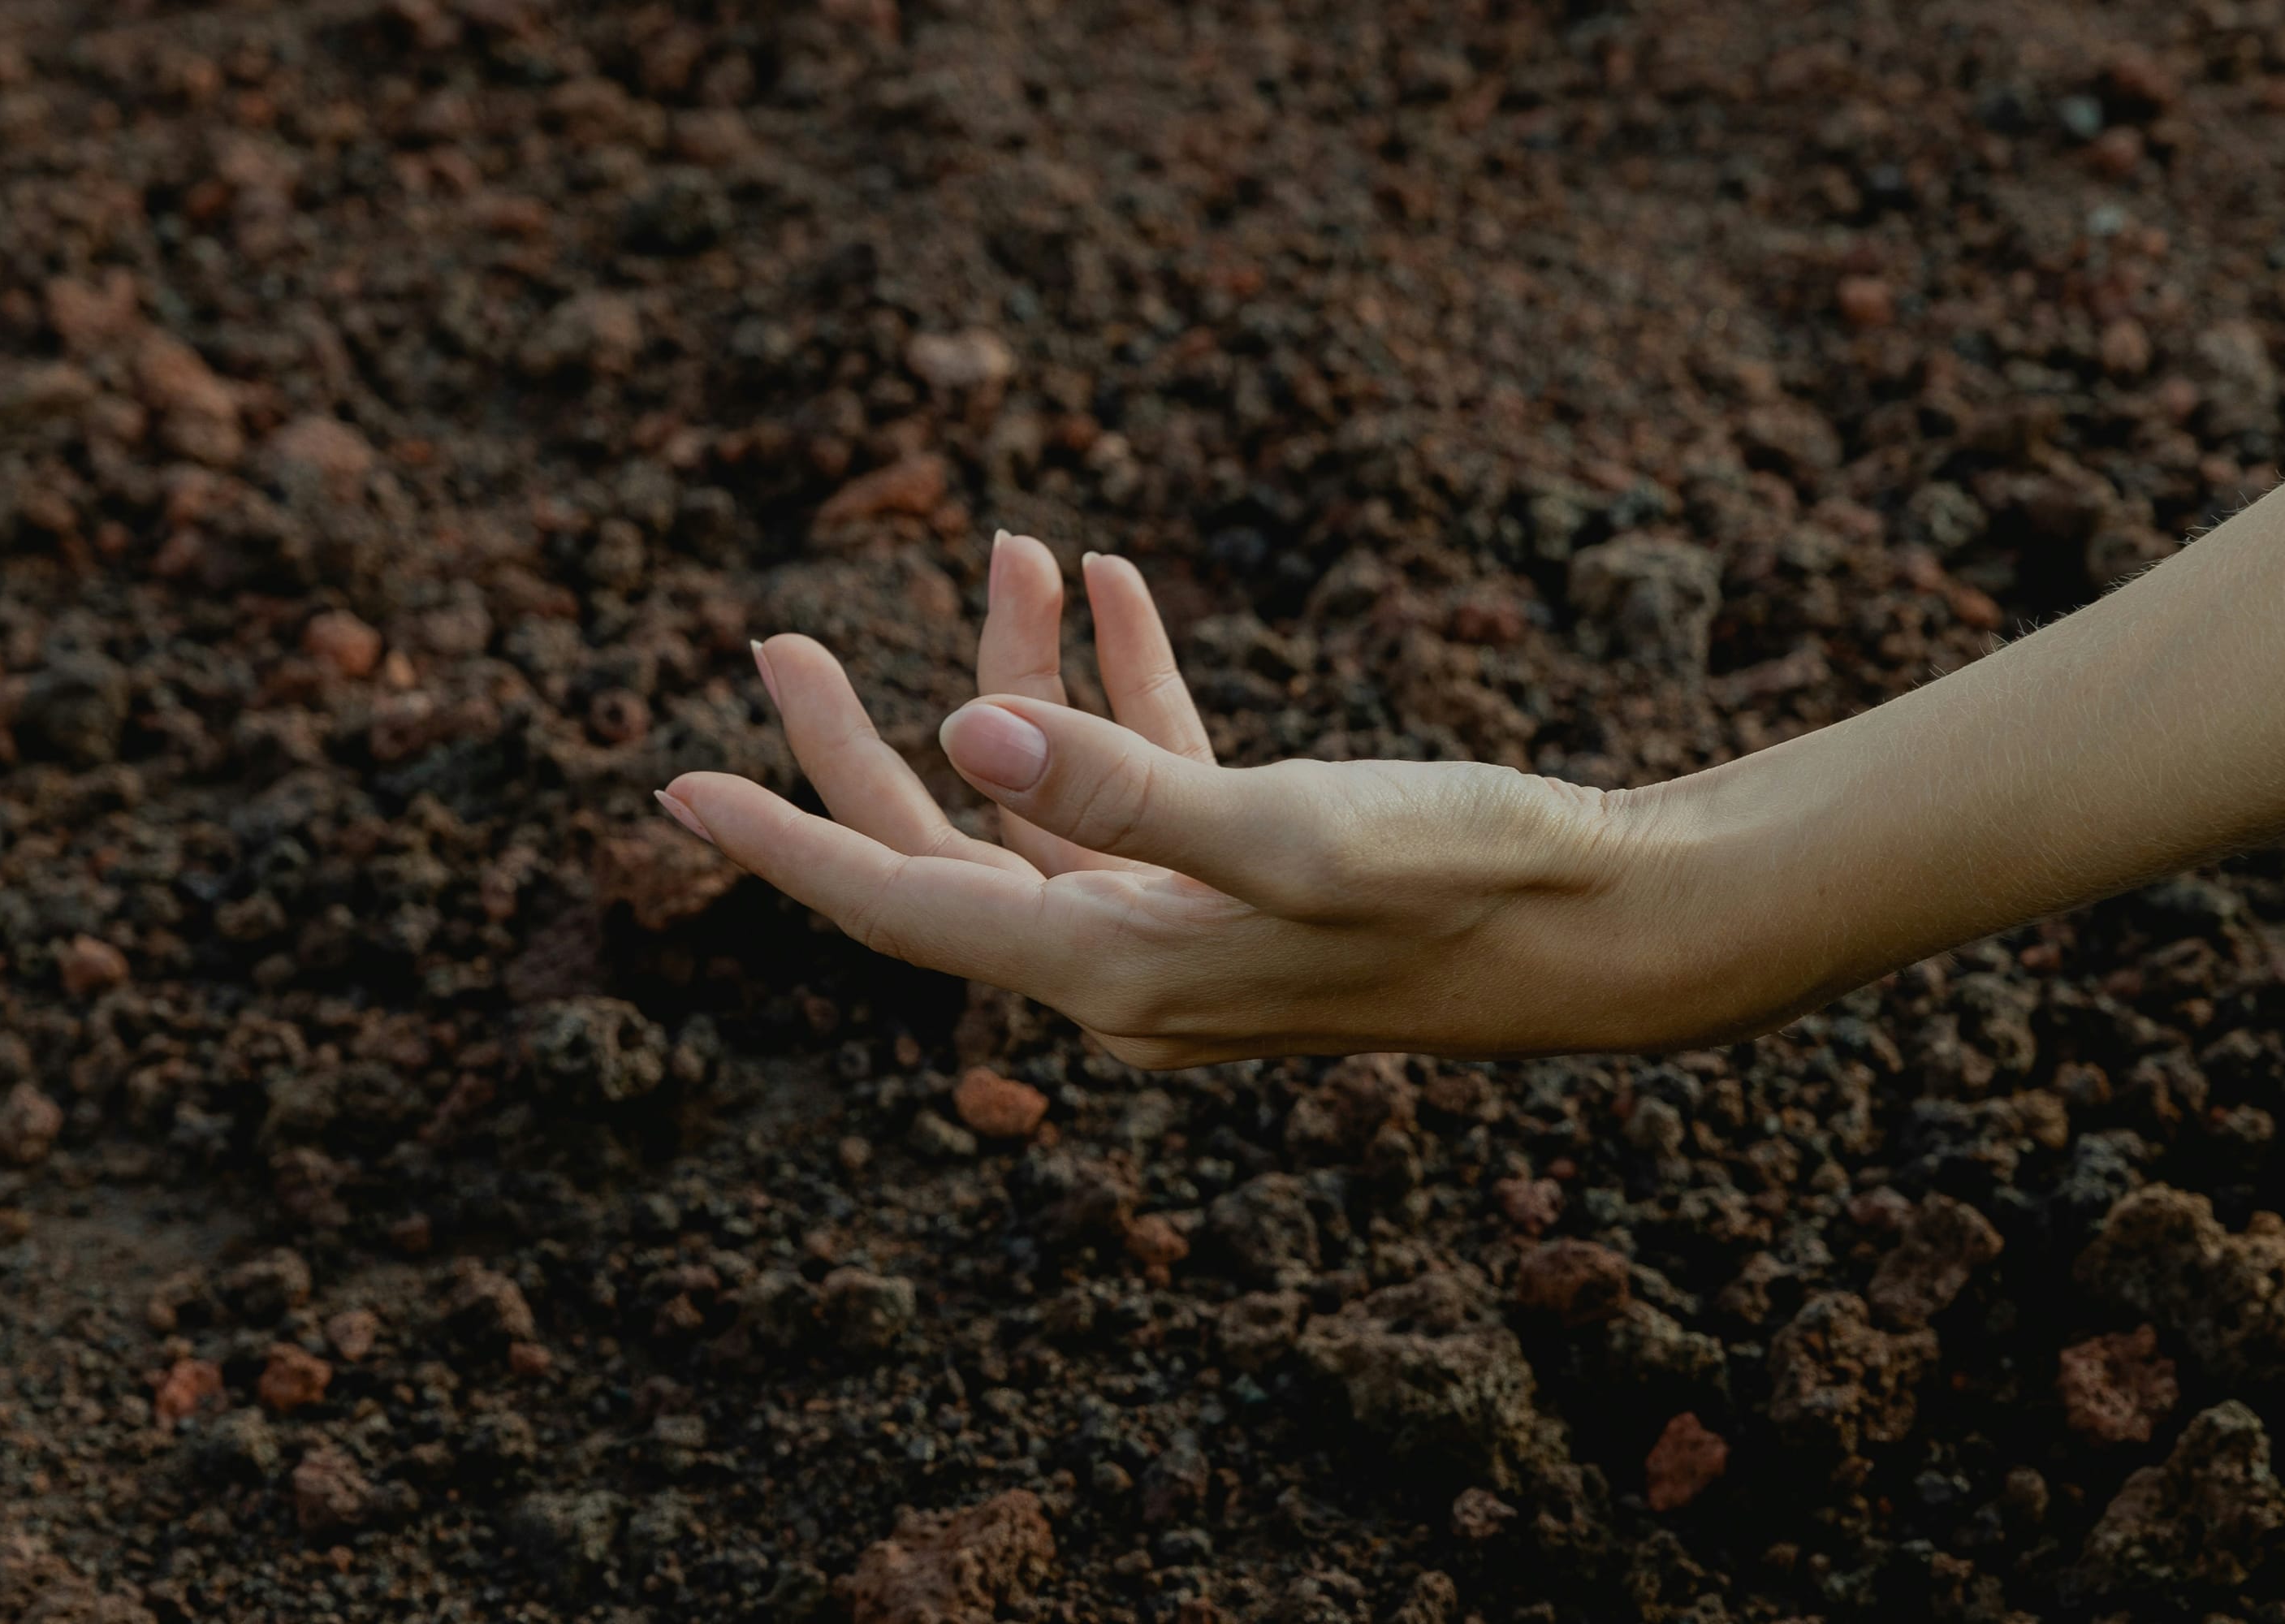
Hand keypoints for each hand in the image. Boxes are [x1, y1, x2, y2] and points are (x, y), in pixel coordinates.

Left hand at [658, 533, 1750, 1067]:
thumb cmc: (1470, 881)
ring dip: (1008, 677)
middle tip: (780, 637)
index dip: (786, 842)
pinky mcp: (1239, 872)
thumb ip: (1125, 788)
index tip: (674, 785)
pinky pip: (1140, 778)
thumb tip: (958, 733)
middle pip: (943, 850)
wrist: (1609, 923)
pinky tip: (1107, 584)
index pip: (903, 908)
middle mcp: (1126, 959)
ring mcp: (1180, 919)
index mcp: (1114, 967)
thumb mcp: (1296, 830)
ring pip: (1042, 798)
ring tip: (1013, 545)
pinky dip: (1114, 688)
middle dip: (860, 744)